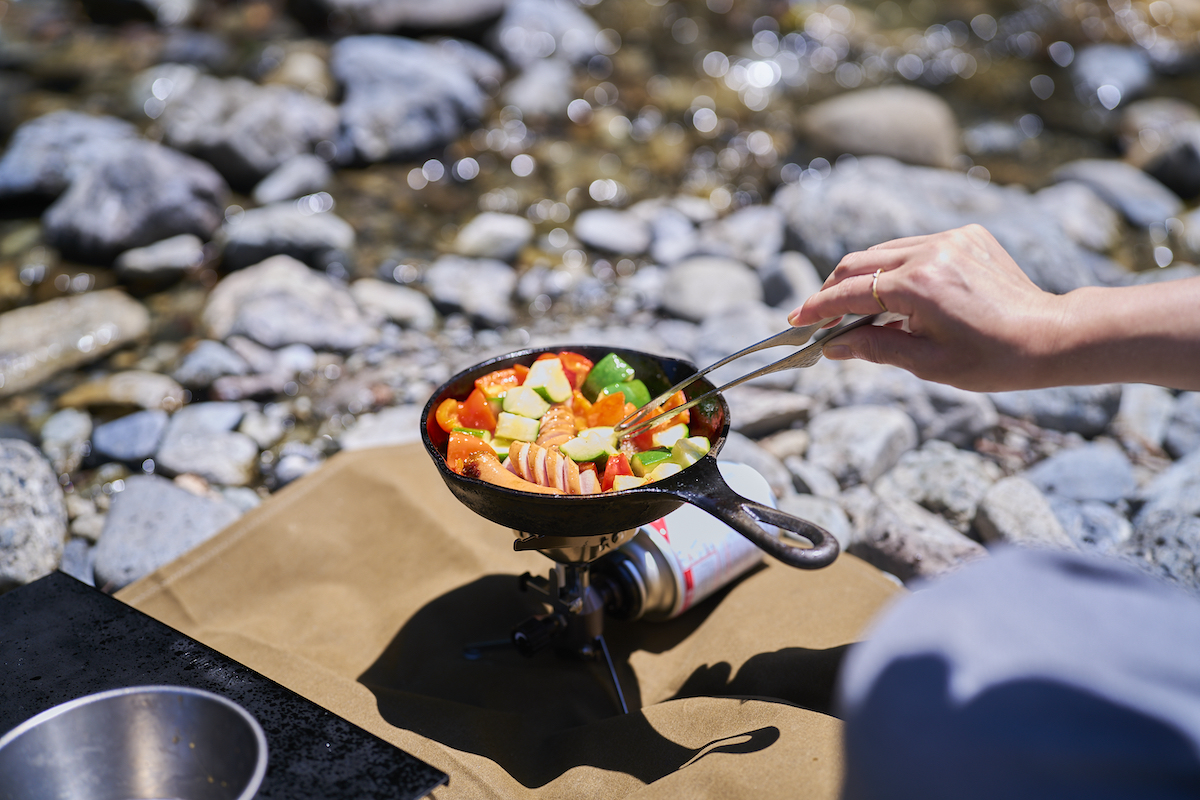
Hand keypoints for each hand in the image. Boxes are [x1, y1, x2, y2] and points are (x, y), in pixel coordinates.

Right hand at [788, 225, 1067, 391]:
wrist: (1051, 337)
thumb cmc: (992, 359)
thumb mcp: (927, 364)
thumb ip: (874, 348)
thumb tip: (833, 346)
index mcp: (919, 287)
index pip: (850, 292)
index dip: (818, 308)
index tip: (796, 320)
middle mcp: (931, 253)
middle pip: (860, 263)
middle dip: (833, 289)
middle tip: (818, 316)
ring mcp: (951, 239)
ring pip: (885, 251)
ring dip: (864, 277)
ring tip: (855, 308)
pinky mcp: (967, 235)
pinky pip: (915, 247)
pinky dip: (897, 267)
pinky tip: (900, 294)